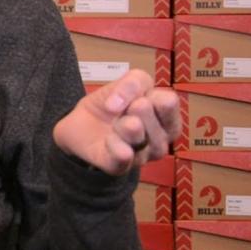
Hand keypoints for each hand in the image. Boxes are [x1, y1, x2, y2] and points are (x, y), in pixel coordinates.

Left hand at [52, 69, 180, 175]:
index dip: (150, 95)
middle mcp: (159, 140)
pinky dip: (116, 147)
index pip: (169, 103)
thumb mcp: (125, 83)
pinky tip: (109, 139)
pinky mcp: (118, 166)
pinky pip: (122, 159)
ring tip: (114, 123)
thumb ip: (132, 83)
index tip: (137, 97)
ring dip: (123, 126)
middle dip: (135, 110)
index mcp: (165, 117)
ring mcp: (141, 156)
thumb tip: (118, 102)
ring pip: (139, 139)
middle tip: (124, 110)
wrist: (81, 123)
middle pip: (155, 121)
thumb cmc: (113, 103)